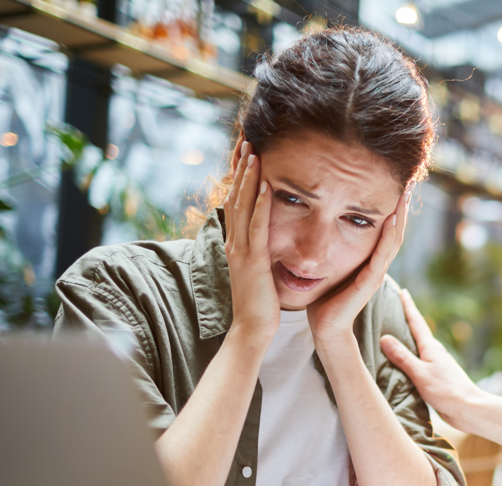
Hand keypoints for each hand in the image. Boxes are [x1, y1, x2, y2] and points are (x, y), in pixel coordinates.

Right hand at [223, 138, 278, 349]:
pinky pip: (257, 227)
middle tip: (246, 139)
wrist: (252, 330)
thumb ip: (257, 251)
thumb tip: (262, 237)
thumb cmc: (259, 304)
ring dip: (248, 178)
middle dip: (241, 167)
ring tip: (254, 152)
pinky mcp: (253, 261)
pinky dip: (260, 205)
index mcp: (237, 243)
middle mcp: (235, 242)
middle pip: (236, 196)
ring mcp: (241, 250)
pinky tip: (265, 186)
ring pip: (243, 206)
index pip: (237, 201)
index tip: (246, 152)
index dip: (240, 176)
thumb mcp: (257, 270)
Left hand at [307, 187, 409, 346]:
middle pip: (396, 230)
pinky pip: (382, 255)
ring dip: (401, 215)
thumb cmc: (325, 299)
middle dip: (403, 205)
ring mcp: (376, 273)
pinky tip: (392, 218)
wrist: (326, 328)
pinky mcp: (369, 282)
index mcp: (369, 260)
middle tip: (410, 181)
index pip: (386, 229)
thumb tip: (321, 225)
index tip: (397, 183)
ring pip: (394, 239)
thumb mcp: (330, 266)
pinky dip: (388, 236)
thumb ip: (333, 249)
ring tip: (406, 193)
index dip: (393, 207)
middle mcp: (377, 265)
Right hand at [379, 287, 483, 431]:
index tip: (402, 290)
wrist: (469, 409)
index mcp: (431, 348)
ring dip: (408, 338)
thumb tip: (385, 338)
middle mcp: (435, 353)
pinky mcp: (437, 378)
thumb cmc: (446, 390)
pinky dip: (410, 356)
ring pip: (419, 347)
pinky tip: (405, 362)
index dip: (408, 306)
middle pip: (418, 331)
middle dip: (407, 319)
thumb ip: (403, 357)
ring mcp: (437, 365)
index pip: (417, 322)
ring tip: (396, 332)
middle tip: (396, 306)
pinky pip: (419, 361)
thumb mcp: (420, 373)